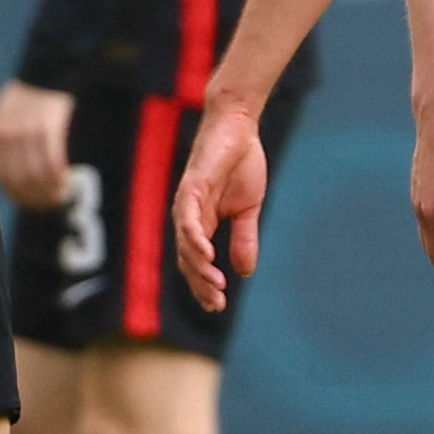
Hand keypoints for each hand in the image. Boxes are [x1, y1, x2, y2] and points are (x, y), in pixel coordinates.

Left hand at [0, 80, 75, 211]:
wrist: (46, 68)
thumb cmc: (30, 95)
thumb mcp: (8, 117)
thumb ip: (6, 144)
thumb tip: (13, 175)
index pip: (2, 178)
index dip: (18, 195)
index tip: (32, 203)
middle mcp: (8, 137)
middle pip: (20, 180)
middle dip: (37, 197)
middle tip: (51, 202)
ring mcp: (27, 133)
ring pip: (37, 174)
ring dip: (50, 189)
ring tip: (61, 193)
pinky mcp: (48, 128)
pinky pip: (52, 161)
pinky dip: (59, 175)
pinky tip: (66, 179)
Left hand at [172, 93, 266, 313]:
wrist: (239, 128)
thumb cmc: (241, 163)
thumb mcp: (248, 209)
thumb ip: (243, 238)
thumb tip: (245, 272)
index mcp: (201, 223)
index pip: (196, 263)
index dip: (204, 285)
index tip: (218, 306)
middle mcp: (189, 217)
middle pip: (187, 260)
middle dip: (200, 284)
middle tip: (215, 303)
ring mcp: (187, 203)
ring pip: (186, 244)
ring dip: (199, 268)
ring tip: (216, 286)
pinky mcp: (191, 188)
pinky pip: (188, 218)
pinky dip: (195, 239)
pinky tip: (208, 256)